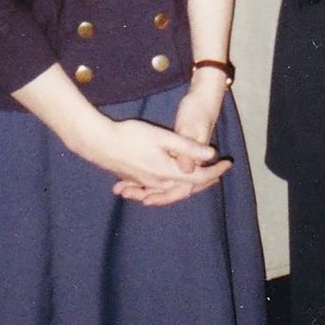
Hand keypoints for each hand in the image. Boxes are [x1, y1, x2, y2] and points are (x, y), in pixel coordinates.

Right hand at [84, 113, 226, 207]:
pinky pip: (155, 188)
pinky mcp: (134, 180)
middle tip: (217, 173)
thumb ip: (187, 147)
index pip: (198, 178)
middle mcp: (157, 182)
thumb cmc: (129, 136)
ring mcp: (144, 183)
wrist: (97, 142)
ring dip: (185, 186)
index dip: (215, 172)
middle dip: (203, 181)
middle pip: (186, 187)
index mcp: (167, 172)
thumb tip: (211, 154)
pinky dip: (168, 185)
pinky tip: (173, 176)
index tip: (227, 164)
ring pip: (170, 189)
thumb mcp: (162, 137)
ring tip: (198, 179)